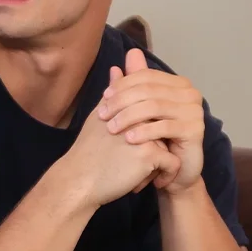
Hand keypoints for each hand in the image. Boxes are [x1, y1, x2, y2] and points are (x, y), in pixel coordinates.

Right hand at [61, 86, 180, 207]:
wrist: (79, 182)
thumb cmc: (88, 153)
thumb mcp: (99, 117)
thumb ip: (114, 93)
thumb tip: (118, 67)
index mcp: (126, 103)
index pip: (152, 112)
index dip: (146, 134)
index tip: (132, 150)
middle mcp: (137, 114)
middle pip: (162, 129)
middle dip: (154, 147)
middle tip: (132, 165)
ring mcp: (145, 132)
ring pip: (168, 147)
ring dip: (158, 163)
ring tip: (135, 174)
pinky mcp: (150, 153)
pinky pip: (172, 163)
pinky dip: (164, 175)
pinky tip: (146, 183)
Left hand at [97, 48, 204, 192]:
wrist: (174, 171)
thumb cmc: (155, 140)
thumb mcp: (141, 112)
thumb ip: (134, 85)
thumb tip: (124, 58)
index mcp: (178, 84)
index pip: (146, 76)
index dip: (123, 84)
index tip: (104, 97)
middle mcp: (190, 93)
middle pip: (148, 90)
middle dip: (122, 101)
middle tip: (102, 115)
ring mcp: (194, 111)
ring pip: (154, 107)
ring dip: (128, 117)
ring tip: (111, 128)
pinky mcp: (195, 130)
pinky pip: (164, 127)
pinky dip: (144, 132)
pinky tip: (128, 139)